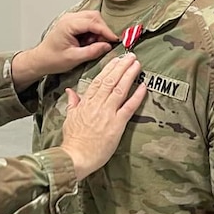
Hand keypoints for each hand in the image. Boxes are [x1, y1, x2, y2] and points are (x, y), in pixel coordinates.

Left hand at [12, 12, 117, 89]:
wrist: (41, 60)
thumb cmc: (53, 59)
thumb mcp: (74, 58)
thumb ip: (92, 51)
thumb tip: (107, 46)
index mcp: (68, 25)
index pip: (93, 23)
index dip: (106, 31)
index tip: (114, 40)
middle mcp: (69, 18)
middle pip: (94, 16)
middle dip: (102, 30)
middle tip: (103, 44)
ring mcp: (70, 19)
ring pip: (92, 18)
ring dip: (97, 30)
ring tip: (92, 45)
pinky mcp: (72, 23)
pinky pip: (87, 22)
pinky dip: (92, 31)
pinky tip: (87, 42)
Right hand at [58, 54, 145, 179]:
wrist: (75, 157)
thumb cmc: (72, 141)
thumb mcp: (69, 118)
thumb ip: (73, 103)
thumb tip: (70, 91)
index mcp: (86, 102)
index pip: (99, 80)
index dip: (109, 69)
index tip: (116, 60)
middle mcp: (97, 105)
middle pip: (111, 81)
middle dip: (122, 66)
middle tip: (131, 56)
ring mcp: (107, 113)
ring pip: (120, 89)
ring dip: (130, 75)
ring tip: (137, 64)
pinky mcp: (117, 124)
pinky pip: (129, 107)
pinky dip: (137, 95)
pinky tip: (144, 85)